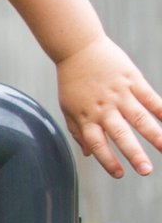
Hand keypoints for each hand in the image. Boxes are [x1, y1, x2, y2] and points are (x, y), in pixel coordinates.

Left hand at [56, 35, 161, 177]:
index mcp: (86, 116)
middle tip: (146, 171)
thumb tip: (87, 155)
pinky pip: (152, 99)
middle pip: (120, 134)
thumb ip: (78, 131)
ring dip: (156, 135)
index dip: (108, 160)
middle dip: (134, 154)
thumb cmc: (73, 80)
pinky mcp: (132, 80)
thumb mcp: (68, 106)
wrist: (77, 47)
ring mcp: (120, 94)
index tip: (120, 175)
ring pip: (140, 119)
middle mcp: (103, 108)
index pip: (97, 144)